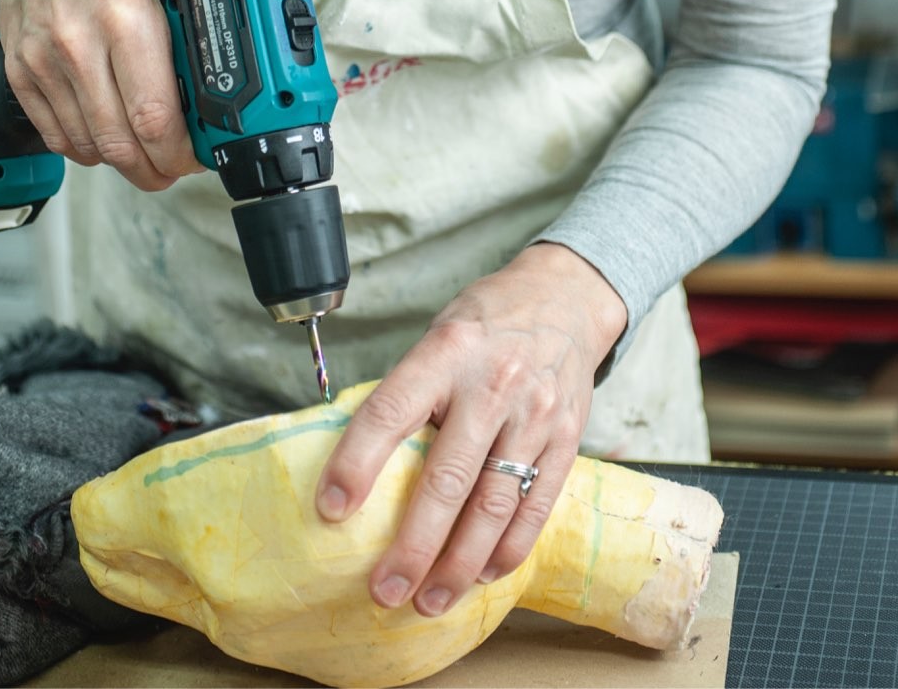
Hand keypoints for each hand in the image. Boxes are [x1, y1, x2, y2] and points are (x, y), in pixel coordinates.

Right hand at [0, 0, 201, 191]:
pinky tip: (106, 138)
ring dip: (122, 163)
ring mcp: (43, 61)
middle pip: (121, 143)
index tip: (195, 156)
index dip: (179, 152)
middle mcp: (79, 43)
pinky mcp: (20, 71)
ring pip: (88, 146)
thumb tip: (221, 84)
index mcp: (126, 16)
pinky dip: (85, 148)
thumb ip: (186, 27)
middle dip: (155, 170)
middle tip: (174, 169)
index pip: (154, 115)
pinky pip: (55, 135)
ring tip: (146, 156)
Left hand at [315, 242, 626, 616]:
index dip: (357, 463)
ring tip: (430, 601)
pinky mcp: (566, 439)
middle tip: (385, 591)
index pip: (392, 412)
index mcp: (446, 351)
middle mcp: (492, 383)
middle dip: (414, 545)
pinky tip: (482, 575)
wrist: (565, 297)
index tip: (331, 510)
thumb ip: (410, 390)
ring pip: (494, 505)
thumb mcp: (439, 335)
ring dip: (459, 564)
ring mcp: (534, 414)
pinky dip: (508, 549)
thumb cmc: (487, 321)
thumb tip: (362, 460)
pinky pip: (536, 506)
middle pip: (448, 478)